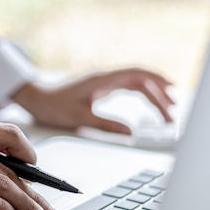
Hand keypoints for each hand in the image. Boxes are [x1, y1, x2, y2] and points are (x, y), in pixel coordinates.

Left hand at [12, 67, 175, 133]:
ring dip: (152, 92)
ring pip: (135, 81)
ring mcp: (104, 81)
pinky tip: (150, 99)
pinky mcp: (102, 86)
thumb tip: (129, 133)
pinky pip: (128, 85)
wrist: (37, 99)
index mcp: (102, 80)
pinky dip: (142, 91)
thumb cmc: (54, 106)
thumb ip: (106, 125)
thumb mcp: (80, 119)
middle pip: (140, 79)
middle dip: (159, 93)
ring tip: (168, 105)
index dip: (156, 84)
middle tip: (172, 110)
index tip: (170, 96)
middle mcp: (105, 77)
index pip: (136, 77)